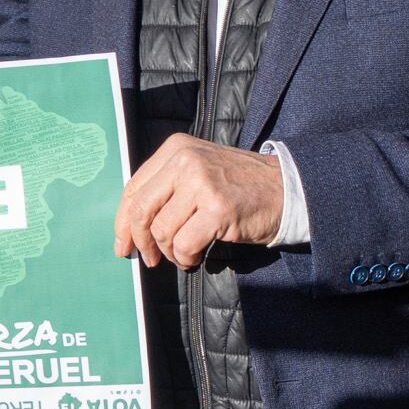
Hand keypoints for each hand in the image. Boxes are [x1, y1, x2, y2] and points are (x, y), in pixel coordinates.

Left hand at [114, 134, 284, 267]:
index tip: (123, 243)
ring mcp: (202, 183)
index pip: (134, 188)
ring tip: (184, 254)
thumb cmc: (239, 186)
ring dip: (170, 252)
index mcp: (175, 149)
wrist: (286, 187)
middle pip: (141, 210)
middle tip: (148, 259)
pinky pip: (184, 244)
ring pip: (162, 231)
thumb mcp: (198, 170)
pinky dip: (185, 258)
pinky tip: (196, 257)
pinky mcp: (218, 208)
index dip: (122, 221)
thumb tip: (130, 225)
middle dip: (139, 241)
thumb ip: (166, 188)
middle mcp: (185, 161)